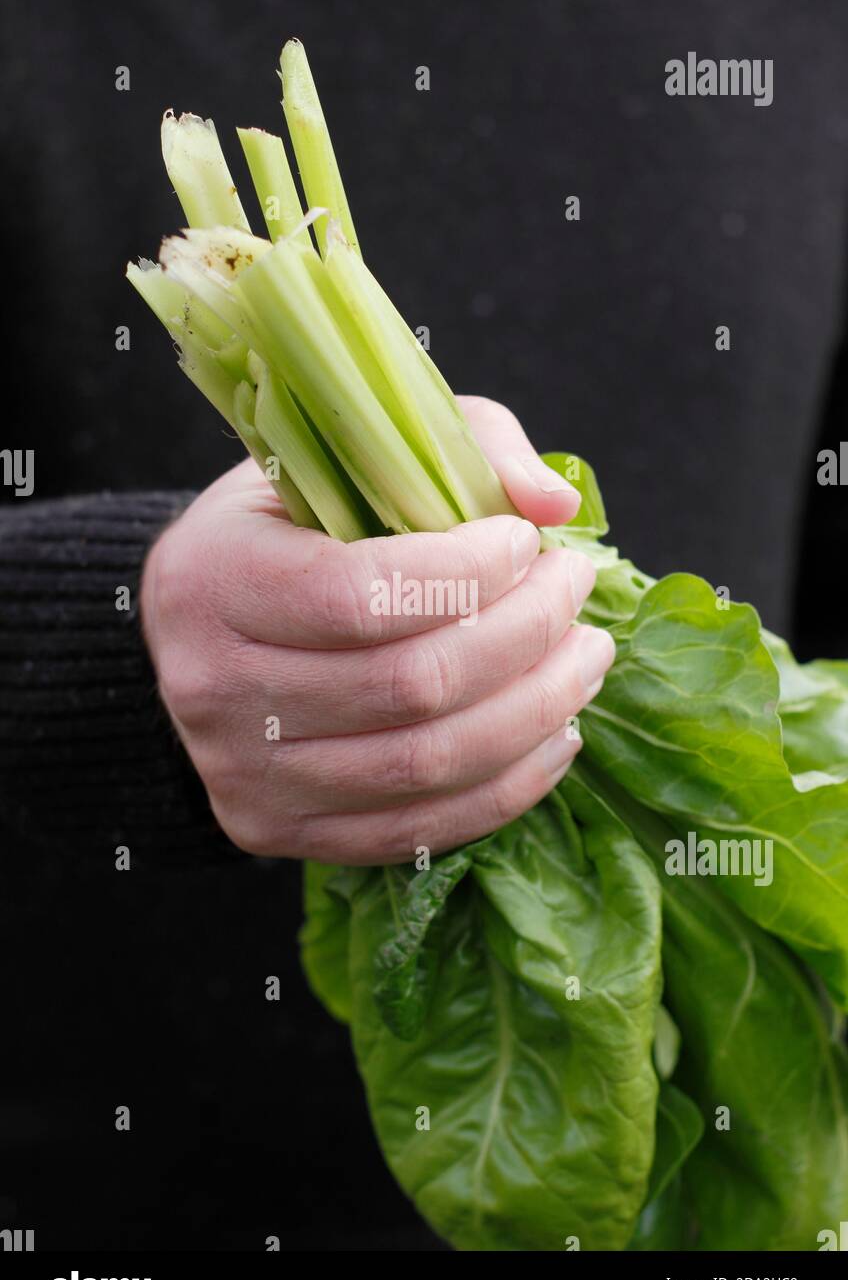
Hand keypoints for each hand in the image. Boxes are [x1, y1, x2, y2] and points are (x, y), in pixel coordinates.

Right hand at [141, 396, 614, 863]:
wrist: (197, 636)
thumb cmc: (288, 531)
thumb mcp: (350, 457)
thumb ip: (462, 449)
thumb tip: (556, 505)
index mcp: (214, 578)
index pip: (362, 594)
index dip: (468, 574)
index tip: (526, 544)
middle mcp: (214, 687)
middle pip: (409, 685)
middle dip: (525, 635)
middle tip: (576, 593)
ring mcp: (245, 775)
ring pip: (426, 764)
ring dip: (536, 711)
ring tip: (585, 659)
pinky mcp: (281, 829)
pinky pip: (419, 830)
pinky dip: (509, 786)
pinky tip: (558, 735)